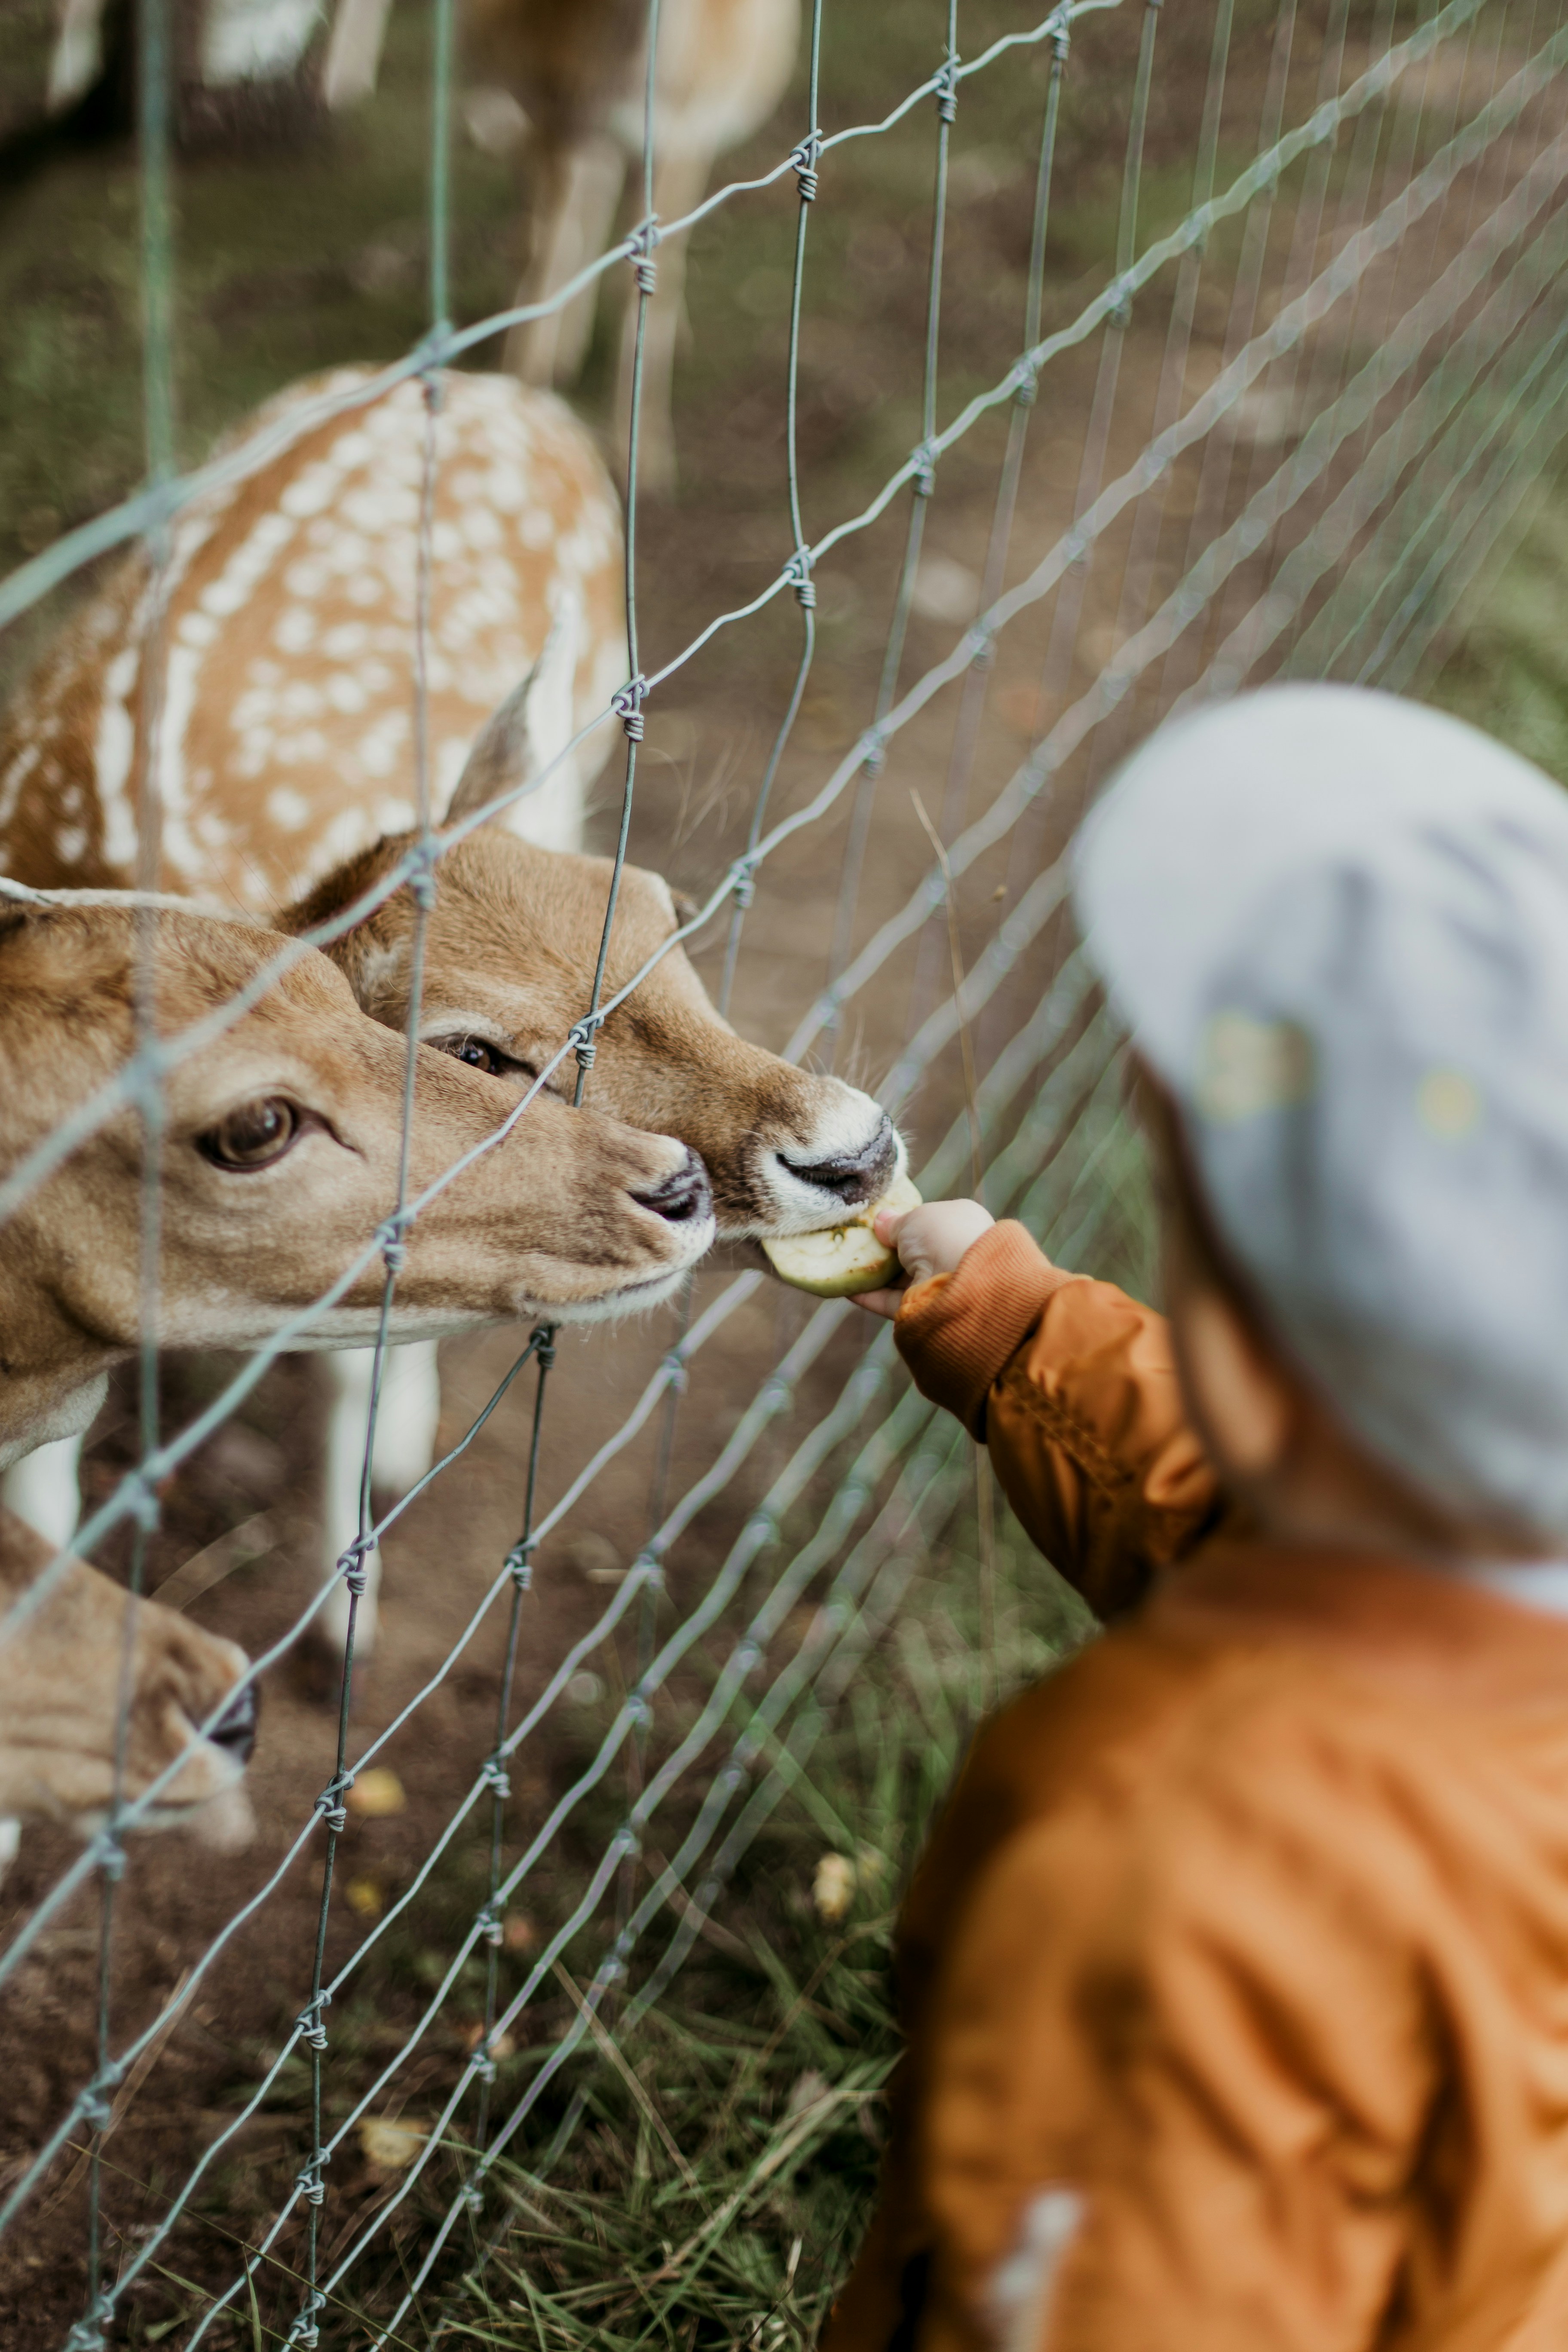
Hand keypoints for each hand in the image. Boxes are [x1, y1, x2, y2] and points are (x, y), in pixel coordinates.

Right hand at [852, 1198, 995, 1319]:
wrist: (963, 1282)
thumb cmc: (943, 1236)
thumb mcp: (914, 1218)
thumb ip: (895, 1222)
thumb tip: (882, 1221)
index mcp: (960, 1225)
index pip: (929, 1224)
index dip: (904, 1223)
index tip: (878, 1224)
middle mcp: (952, 1255)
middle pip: (911, 1253)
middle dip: (884, 1250)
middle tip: (854, 1242)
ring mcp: (938, 1285)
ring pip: (899, 1279)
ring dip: (872, 1273)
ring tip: (841, 1263)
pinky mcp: (923, 1310)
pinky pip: (891, 1301)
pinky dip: (868, 1295)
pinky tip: (845, 1287)